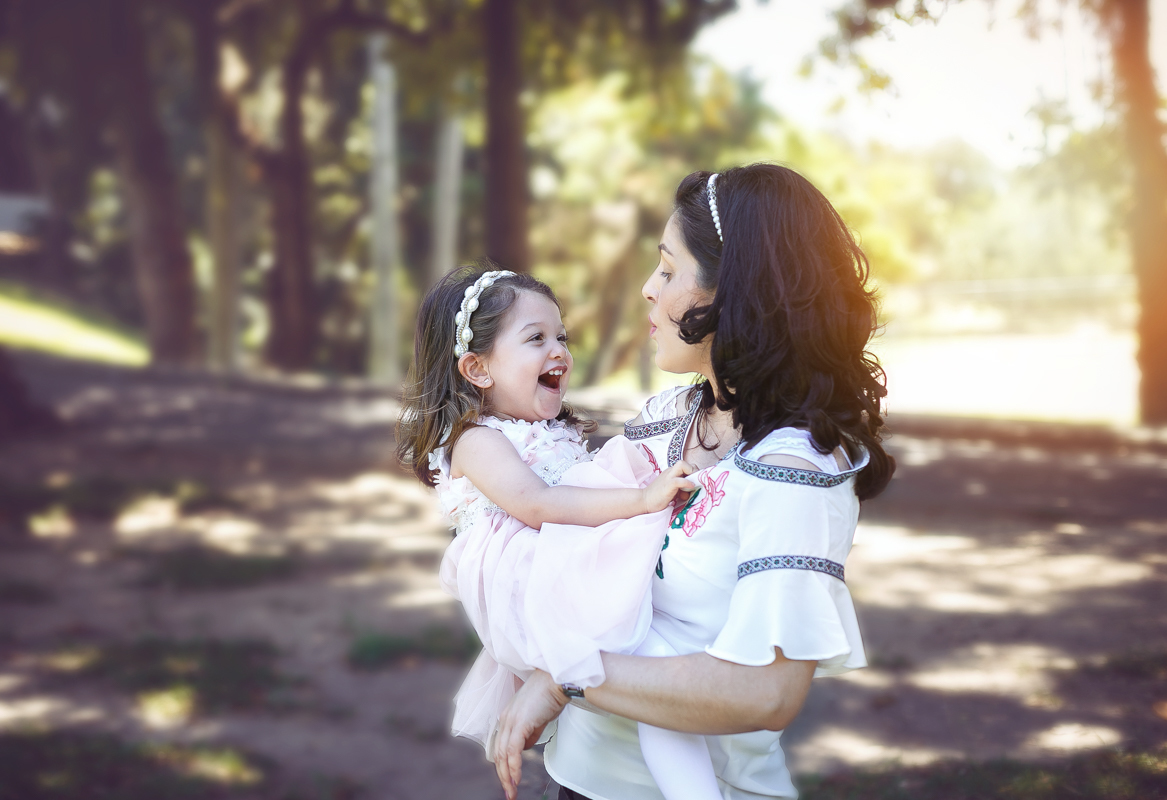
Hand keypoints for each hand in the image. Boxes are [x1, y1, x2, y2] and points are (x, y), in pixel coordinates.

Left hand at [494, 670, 568, 799]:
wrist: (558, 680)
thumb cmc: (551, 694)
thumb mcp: (538, 718)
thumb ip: (530, 733)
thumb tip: (525, 748)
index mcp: (508, 716)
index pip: (501, 745)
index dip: (503, 764)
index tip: (508, 780)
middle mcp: (506, 718)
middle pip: (498, 752)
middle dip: (502, 775)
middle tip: (508, 792)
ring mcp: (511, 720)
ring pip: (503, 754)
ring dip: (507, 775)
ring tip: (512, 790)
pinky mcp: (519, 723)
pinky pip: (512, 751)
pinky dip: (513, 767)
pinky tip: (516, 778)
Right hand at [642, 461, 696, 513]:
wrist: (643, 501)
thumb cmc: (658, 497)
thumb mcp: (673, 490)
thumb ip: (682, 488)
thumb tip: (694, 490)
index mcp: (671, 472)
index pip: (686, 466)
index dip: (693, 473)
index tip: (696, 483)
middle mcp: (670, 472)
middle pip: (685, 463)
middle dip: (694, 471)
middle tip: (696, 483)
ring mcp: (668, 477)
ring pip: (682, 465)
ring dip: (691, 473)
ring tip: (693, 486)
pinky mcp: (667, 485)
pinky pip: (678, 480)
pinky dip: (686, 482)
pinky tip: (691, 487)